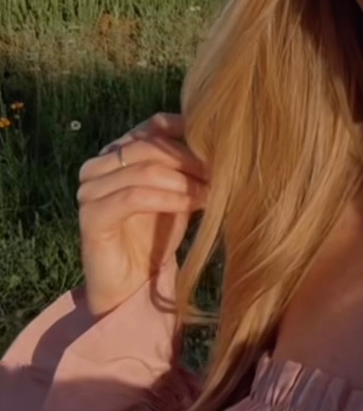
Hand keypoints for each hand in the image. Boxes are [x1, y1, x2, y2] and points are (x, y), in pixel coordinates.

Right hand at [77, 112, 209, 316]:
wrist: (133, 285)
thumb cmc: (158, 235)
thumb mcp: (178, 193)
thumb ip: (189, 167)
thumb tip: (225, 142)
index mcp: (118, 152)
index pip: (153, 126)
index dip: (188, 130)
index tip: (221, 141)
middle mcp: (98, 165)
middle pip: (150, 147)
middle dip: (191, 159)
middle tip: (225, 171)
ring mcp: (90, 189)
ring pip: (144, 171)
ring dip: (185, 181)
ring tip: (215, 191)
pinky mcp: (91, 215)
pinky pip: (134, 197)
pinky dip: (169, 199)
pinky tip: (193, 205)